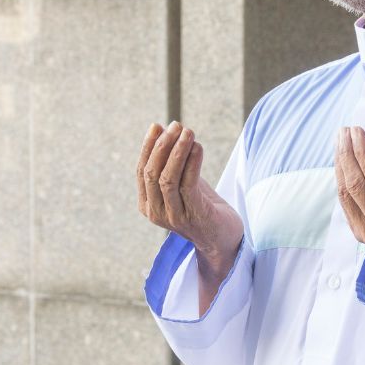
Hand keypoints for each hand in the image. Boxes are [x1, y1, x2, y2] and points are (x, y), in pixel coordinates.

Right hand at [137, 121, 243, 312]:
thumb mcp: (182, 183)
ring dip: (178, 151)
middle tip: (176, 125)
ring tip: (188, 132)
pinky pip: (189, 185)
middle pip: (152, 173)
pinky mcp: (195, 216)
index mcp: (147, 205)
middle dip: (163, 146)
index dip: (148, 147)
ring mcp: (174, 217)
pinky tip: (198, 148)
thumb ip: (171, 162)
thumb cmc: (201, 206)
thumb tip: (162, 128)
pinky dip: (192, 163)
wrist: (223, 239)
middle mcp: (156, 213)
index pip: (141, 171)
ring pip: (168, 179)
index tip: (157, 126)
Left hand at [335, 126, 364, 261]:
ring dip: (340, 165)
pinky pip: (346, 205)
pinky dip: (342, 181)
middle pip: (356, 184)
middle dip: (347, 154)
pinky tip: (343, 163)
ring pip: (346, 194)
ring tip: (340, 141)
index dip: (362, 152)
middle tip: (344, 130)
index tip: (356, 130)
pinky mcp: (363, 237)